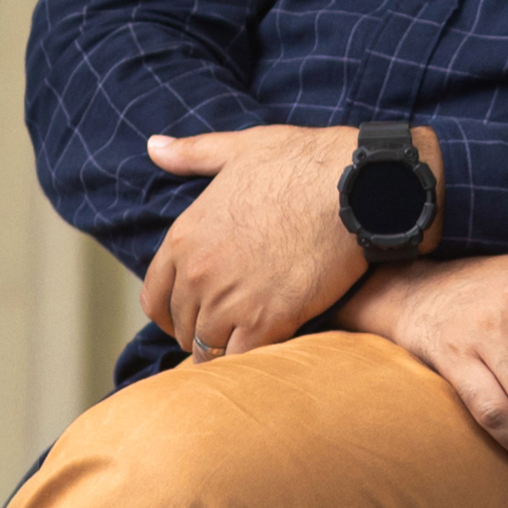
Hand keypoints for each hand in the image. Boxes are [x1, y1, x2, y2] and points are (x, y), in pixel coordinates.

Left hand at [137, 124, 384, 355]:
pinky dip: (252, 361)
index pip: (154, 297)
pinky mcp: (270, 320)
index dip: (169, 314)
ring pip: (210, 348)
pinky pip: (244, 358)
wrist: (353, 186)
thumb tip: (154, 147)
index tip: (188, 319)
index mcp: (185, 237)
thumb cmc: (302, 162)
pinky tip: (267, 353)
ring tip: (247, 347)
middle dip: (201, 331)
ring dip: (226, 350)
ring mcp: (231, 300)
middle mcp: (199, 273)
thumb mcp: (238, 149)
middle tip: (225, 334)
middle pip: (183, 326)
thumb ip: (192, 155)